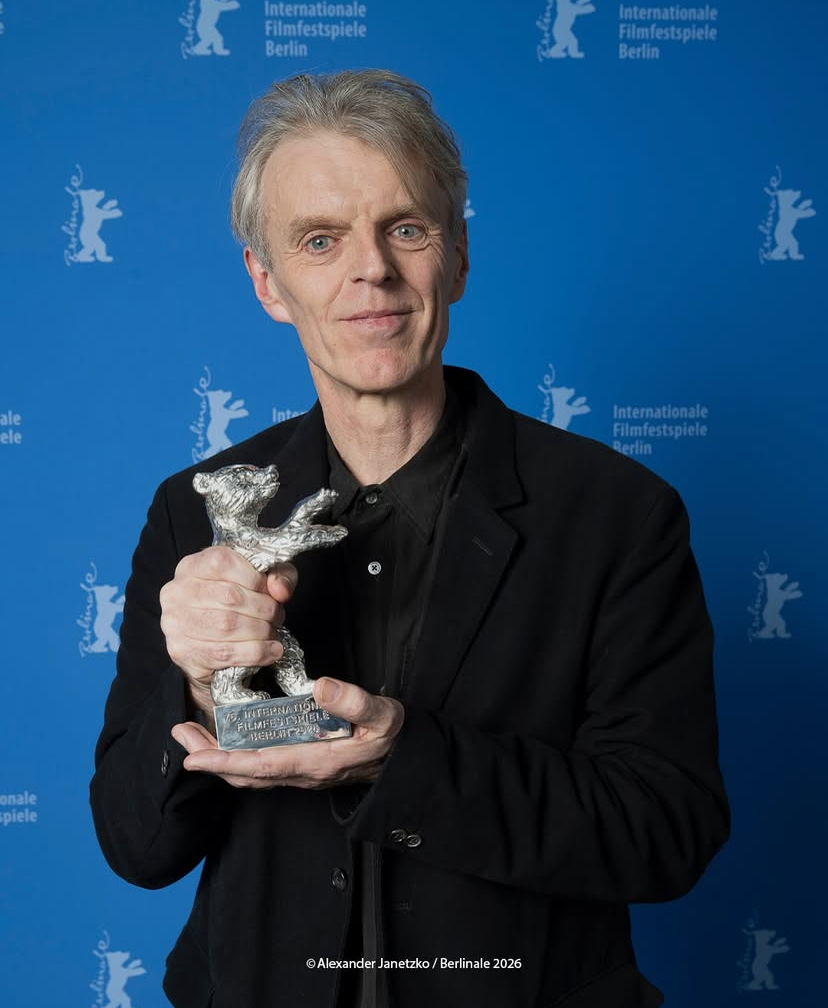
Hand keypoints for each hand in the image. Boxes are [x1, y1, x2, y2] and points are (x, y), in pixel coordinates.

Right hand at [159, 546, 296, 711]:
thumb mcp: (260, 579)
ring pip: (228, 626)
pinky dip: (256, 652)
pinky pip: (226, 652)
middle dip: (264, 608)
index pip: (223, 562)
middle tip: (277, 615)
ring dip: (261, 631)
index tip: (270, 591)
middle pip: (229, 596)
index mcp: (192, 566)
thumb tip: (280, 589)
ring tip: (273, 632)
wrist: (207, 646)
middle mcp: (177, 592)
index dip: (254, 578)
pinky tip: (271, 650)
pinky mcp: (182, 651)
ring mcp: (176, 622)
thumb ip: (278, 574)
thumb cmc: (234, 605)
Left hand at [170, 678, 404, 788]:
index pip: (262, 765)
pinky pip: (260, 765)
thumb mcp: (382, 716)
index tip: (195, 756)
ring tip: (192, 735)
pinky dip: (236, 755)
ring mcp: (299, 769)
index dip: (226, 762)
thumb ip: (355, 701)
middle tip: (181, 735)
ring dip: (218, 755)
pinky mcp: (300, 762)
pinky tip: (227, 738)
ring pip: (249, 770)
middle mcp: (301, 771)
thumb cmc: (390, 737)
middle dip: (210, 757)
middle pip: (245, 772)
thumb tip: (321, 686)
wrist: (402, 758)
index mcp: (316, 761)